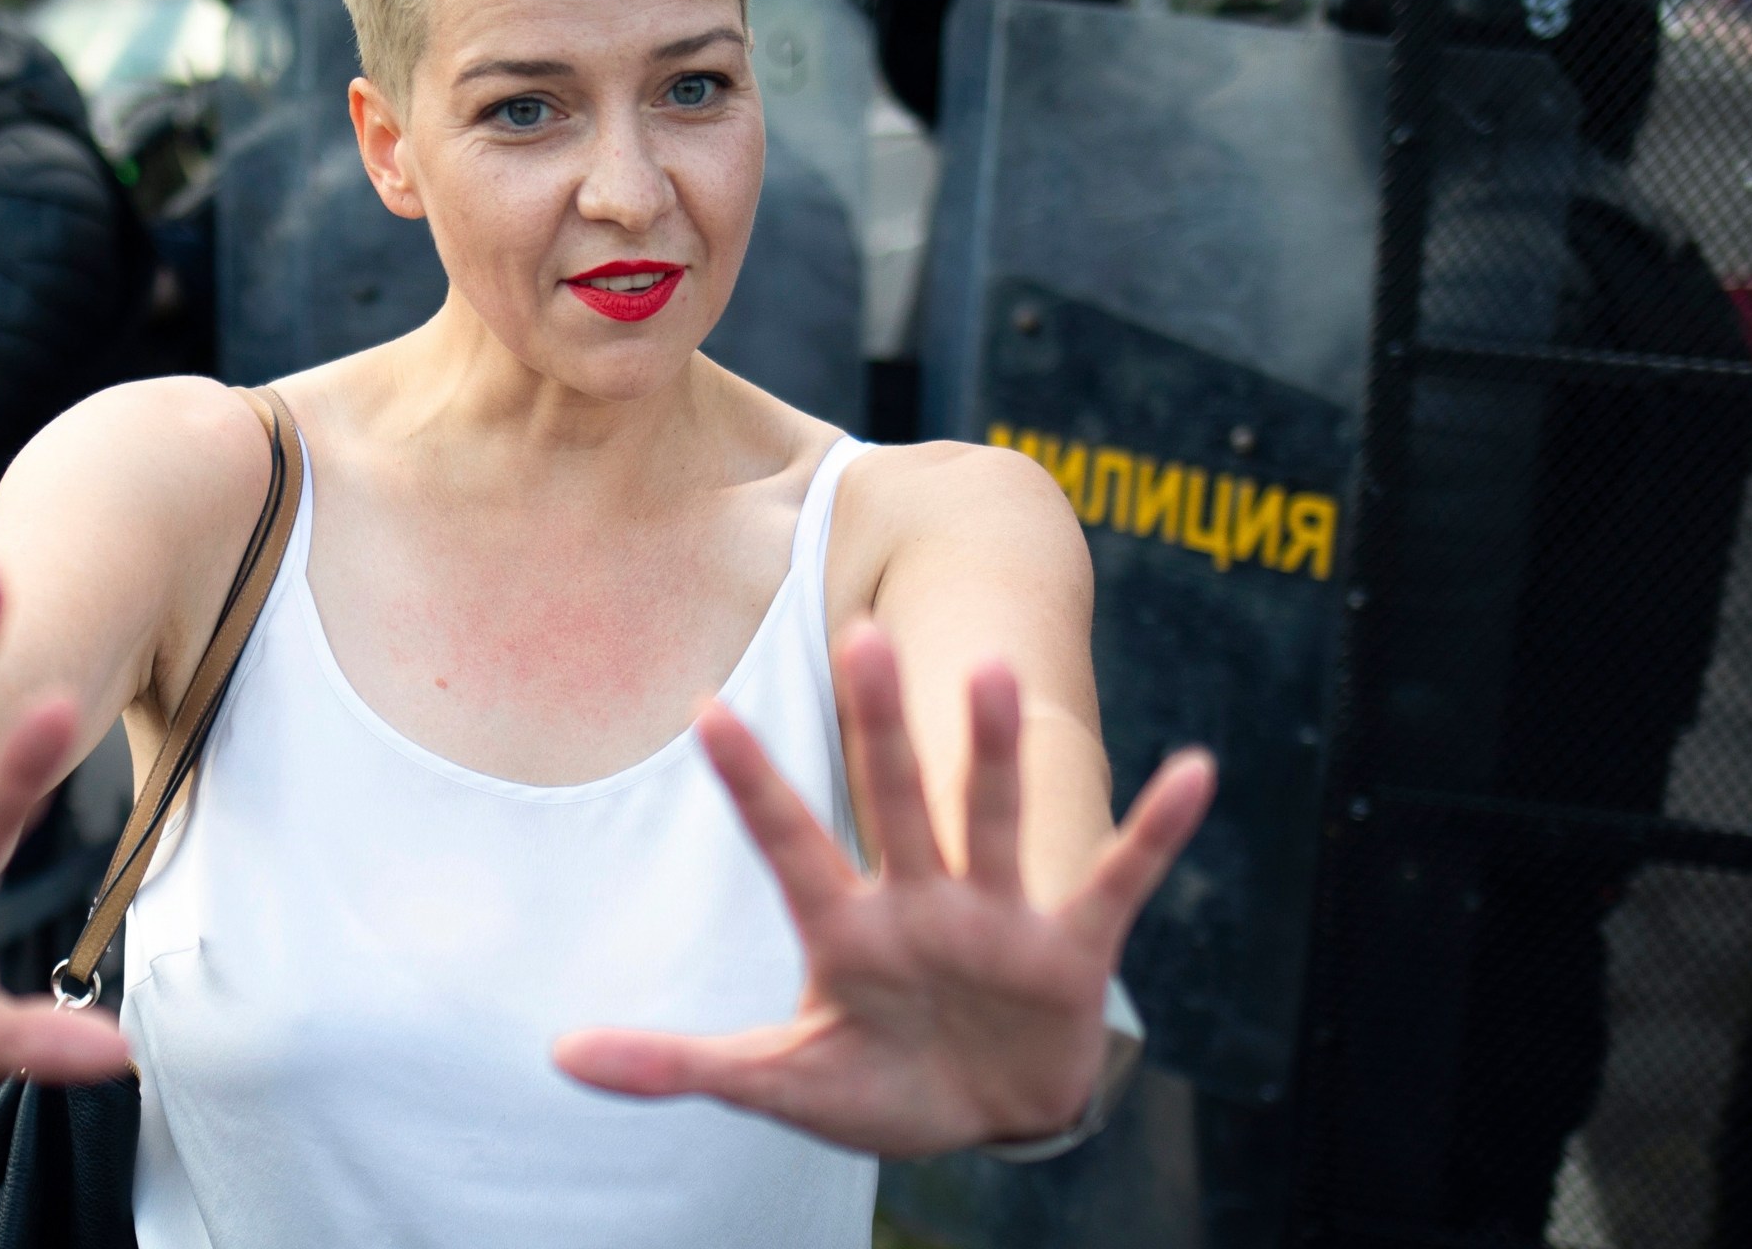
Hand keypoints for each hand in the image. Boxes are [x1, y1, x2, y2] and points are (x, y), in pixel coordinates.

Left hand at [554, 624, 1212, 1156]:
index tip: (702, 710)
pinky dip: (1154, 831)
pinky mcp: (1071, 949)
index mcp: (844, 927)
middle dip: (879, 726)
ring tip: (995, 668)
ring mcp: (998, 917)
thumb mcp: (776, 1083)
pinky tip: (1193, 771)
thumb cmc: (876, 1084)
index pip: (787, 841)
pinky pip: (1117, 878)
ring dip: (997, 752)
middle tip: (860, 637)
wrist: (984, 1116)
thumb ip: (677, 1064)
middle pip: (894, 799)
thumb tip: (558, 1055)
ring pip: (995, 818)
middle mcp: (920, 900)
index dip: (749, 783)